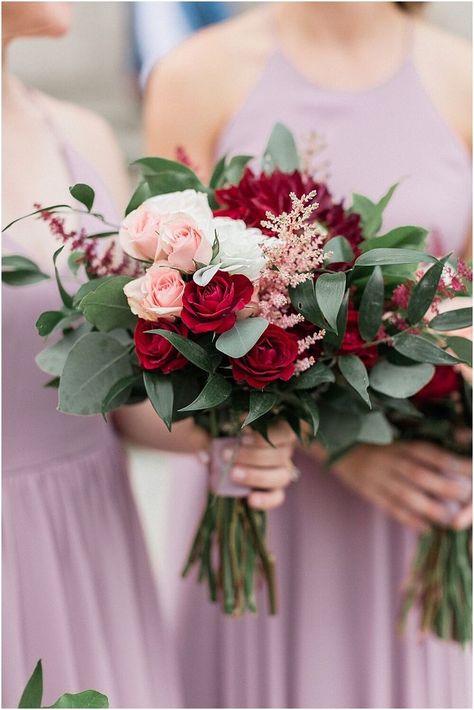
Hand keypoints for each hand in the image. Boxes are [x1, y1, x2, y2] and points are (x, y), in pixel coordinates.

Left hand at [230, 421, 296, 510]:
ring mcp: (281, 471)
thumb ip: (235, 419)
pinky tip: (250, 499)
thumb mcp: (229, 422)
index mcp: (278, 429)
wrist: (220, 453)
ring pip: (281, 477)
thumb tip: (240, 418)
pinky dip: (266, 500)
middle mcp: (284, 451)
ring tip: (233, 474)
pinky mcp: (273, 491)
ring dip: (257, 476)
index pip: (284, 431)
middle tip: (228, 455)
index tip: (242, 437)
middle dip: (252, 456)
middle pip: (280, 455)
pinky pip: (277, 497)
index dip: (265, 436)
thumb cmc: (228, 431)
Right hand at [332, 441, 470, 532]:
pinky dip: (409, 520)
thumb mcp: (407, 436)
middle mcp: (394, 462)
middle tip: (466, 496)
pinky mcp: (372, 493)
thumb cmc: (382, 443)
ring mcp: (382, 479)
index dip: (457, 465)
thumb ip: (437, 440)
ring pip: (408, 496)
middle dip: (447, 488)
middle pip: (423, 476)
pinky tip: (426, 529)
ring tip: (450, 519)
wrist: (342, 449)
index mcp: (405, 445)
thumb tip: (469, 436)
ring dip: (431, 509)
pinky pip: (391, 508)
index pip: (435, 455)